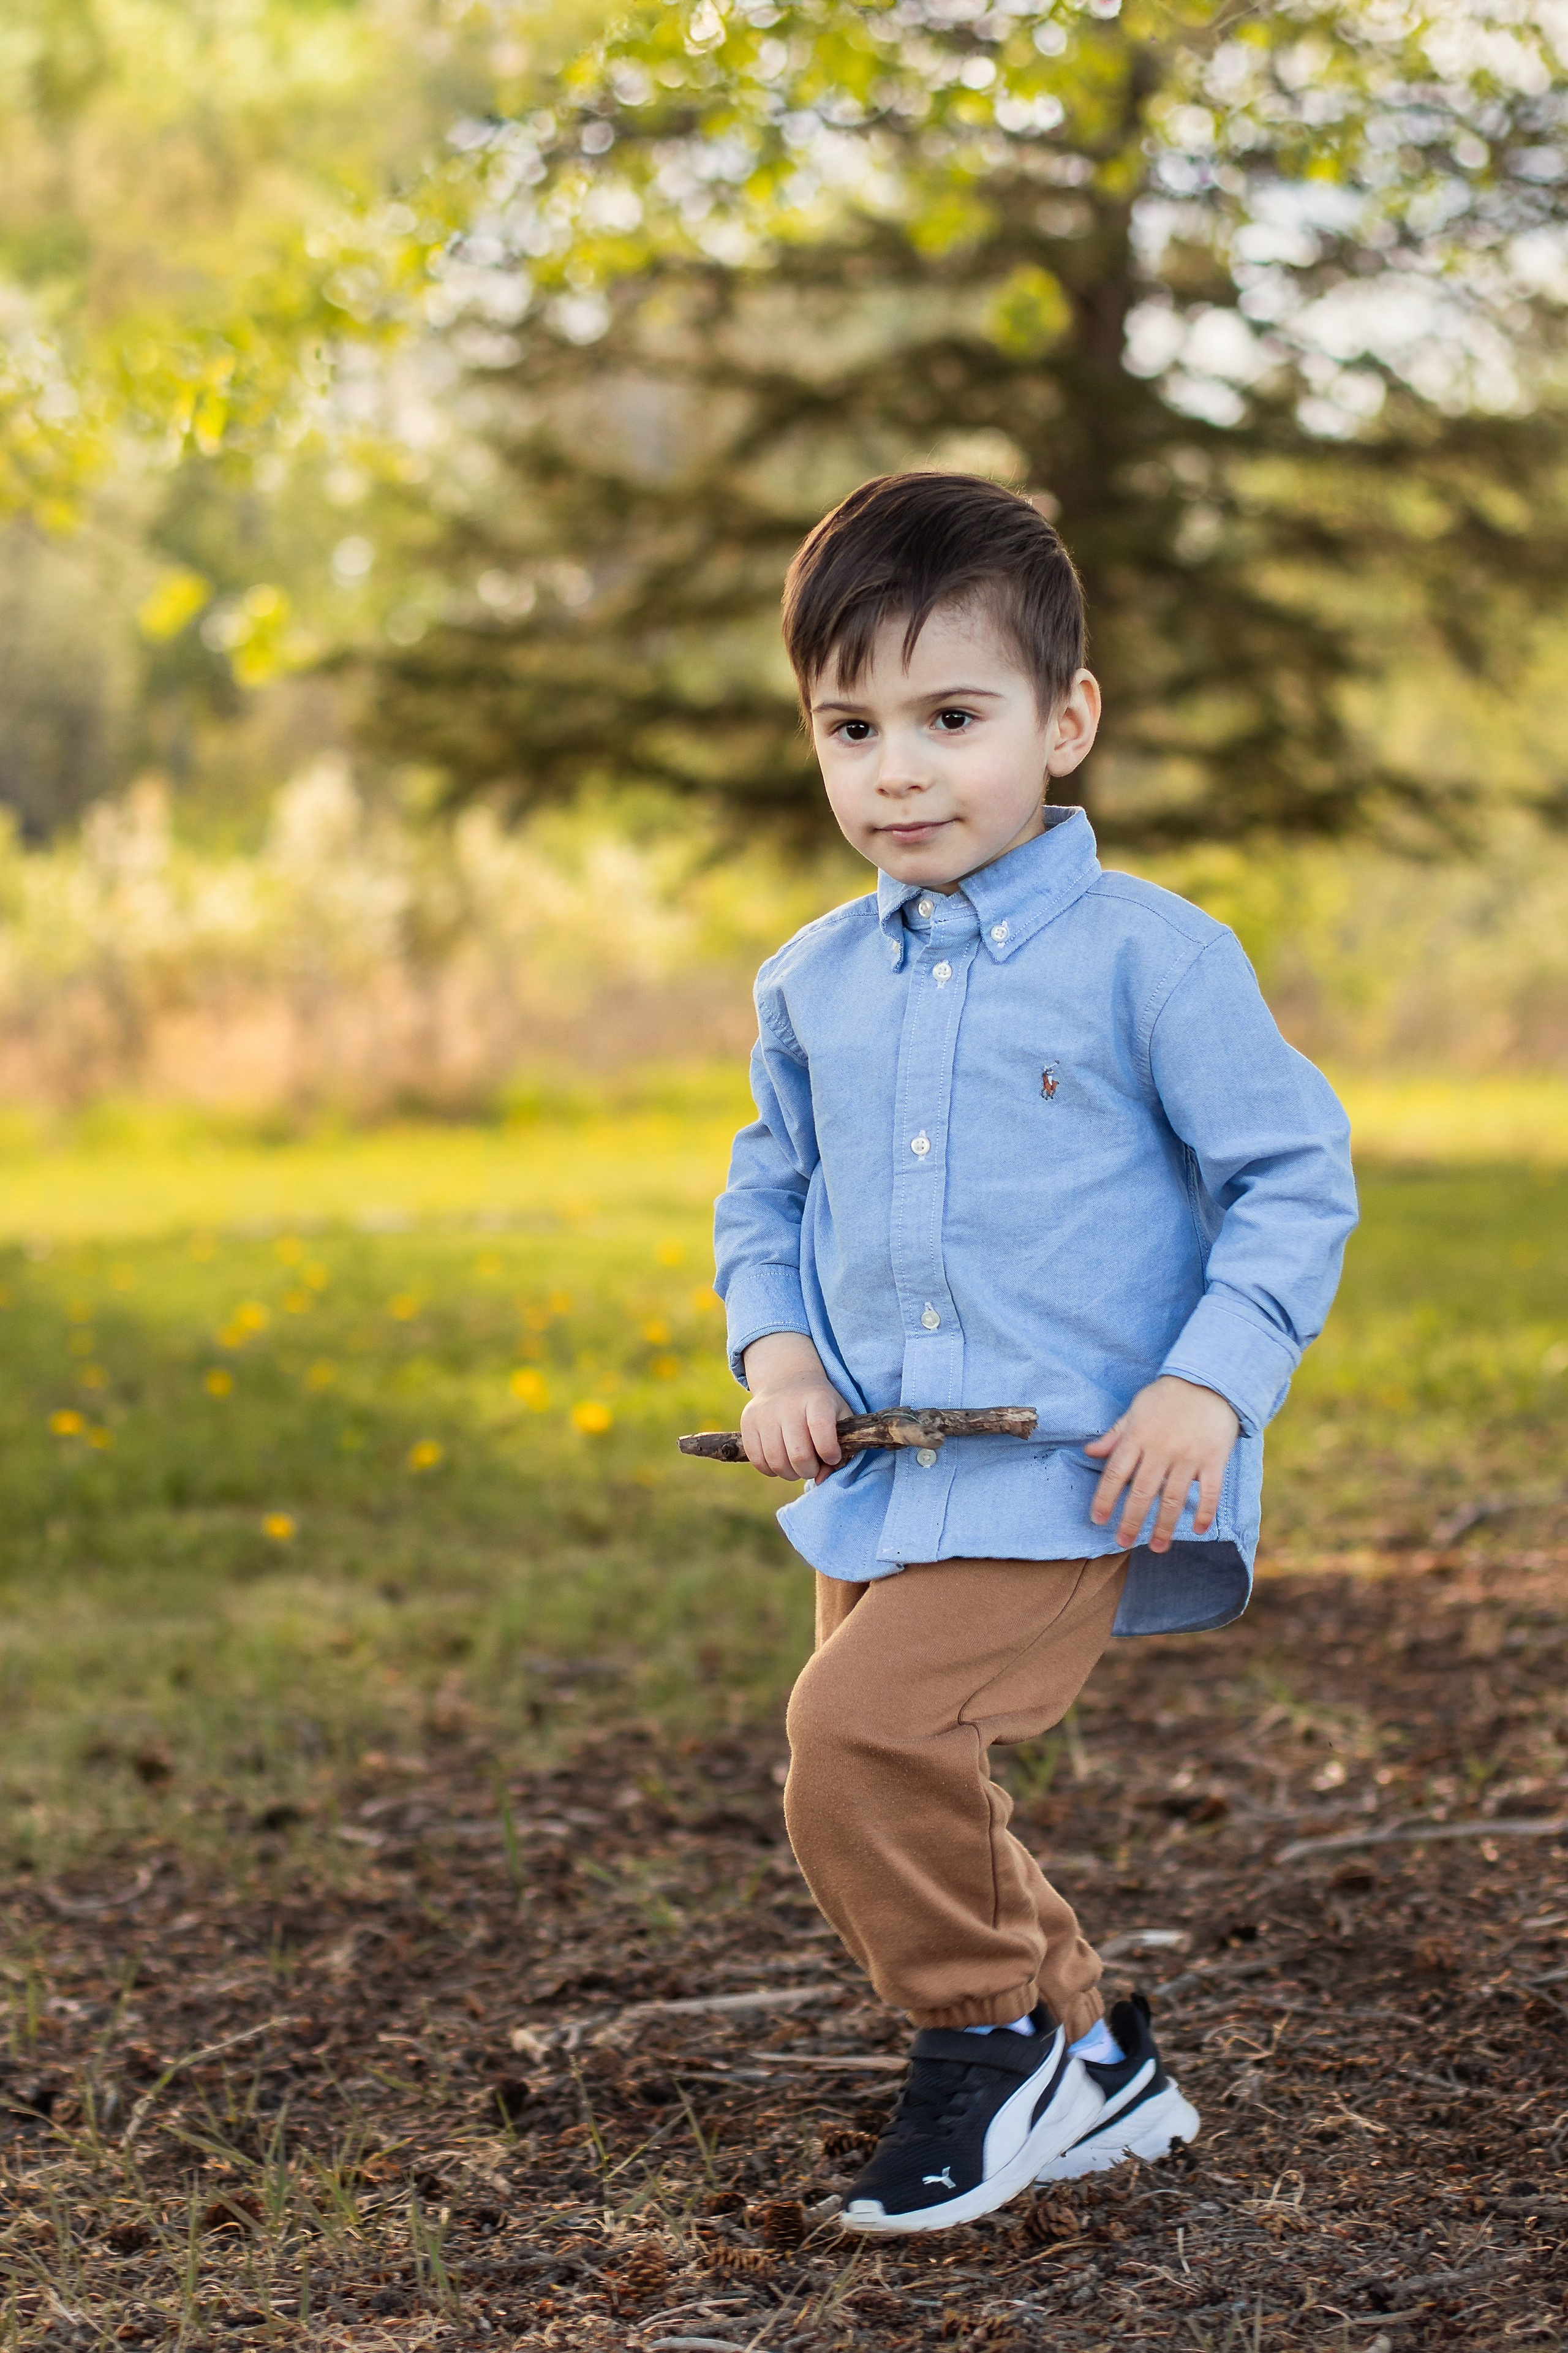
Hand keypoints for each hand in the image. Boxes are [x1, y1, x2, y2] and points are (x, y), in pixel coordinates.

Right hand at [740, 1332, 849, 1479]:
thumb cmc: (819, 1407)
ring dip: (790, 1474)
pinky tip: (781, 1461)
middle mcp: (788, 1404)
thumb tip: (820, 1479)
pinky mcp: (747, 1422)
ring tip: (797, 1466)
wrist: (786, 1381)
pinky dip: (771, 1470)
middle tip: (813, 1466)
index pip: (821, 1429)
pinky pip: (757, 1461)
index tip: (832, 1457)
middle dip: (809, 1470)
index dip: (829, 1452)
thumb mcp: (839, 1418)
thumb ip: (841, 1450)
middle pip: (798, 1454)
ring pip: (776, 1462)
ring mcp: (764, 1413)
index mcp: (817, 1400)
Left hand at [1085, 1375, 1240, 1553]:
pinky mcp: (1214, 1459)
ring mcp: (1189, 1456)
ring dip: (1164, 1526)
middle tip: (1122, 1543)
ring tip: (1157, 1547)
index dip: (1105, 1499)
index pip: (1116, 1473)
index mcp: (1138, 1436)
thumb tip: (1089, 1453)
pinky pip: (1210, 1492)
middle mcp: (1161, 1449)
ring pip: (1174, 1498)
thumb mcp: (1135, 1410)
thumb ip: (1115, 1435)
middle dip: (1131, 1521)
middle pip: (1142, 1492)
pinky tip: (1197, 1529)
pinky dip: (1204, 1512)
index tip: (1098, 1520)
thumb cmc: (1167, 1396)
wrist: (1209, 1380)